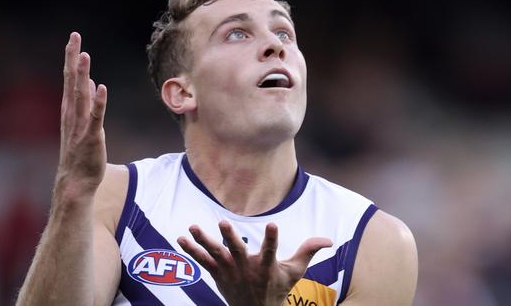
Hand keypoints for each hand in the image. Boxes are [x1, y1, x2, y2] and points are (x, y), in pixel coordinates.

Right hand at [55, 32, 107, 201]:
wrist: (75, 183)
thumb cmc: (79, 154)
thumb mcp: (82, 124)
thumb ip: (87, 103)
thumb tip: (92, 83)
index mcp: (70, 110)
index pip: (69, 79)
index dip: (71, 58)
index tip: (73, 39)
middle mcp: (72, 115)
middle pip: (71, 81)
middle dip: (72, 59)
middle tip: (74, 37)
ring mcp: (80, 126)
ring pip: (80, 96)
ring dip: (82, 75)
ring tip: (84, 55)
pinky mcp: (92, 137)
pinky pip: (95, 117)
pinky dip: (98, 102)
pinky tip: (101, 87)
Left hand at [177, 221, 331, 305]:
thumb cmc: (277, 288)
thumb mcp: (295, 271)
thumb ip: (308, 252)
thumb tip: (329, 239)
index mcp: (267, 267)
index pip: (272, 251)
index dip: (272, 238)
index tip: (273, 224)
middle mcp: (246, 270)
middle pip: (237, 251)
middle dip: (229, 237)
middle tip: (223, 222)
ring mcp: (230, 272)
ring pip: (215, 255)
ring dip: (204, 241)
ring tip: (193, 227)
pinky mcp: (218, 275)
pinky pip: (203, 261)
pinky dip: (192, 250)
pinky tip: (181, 238)